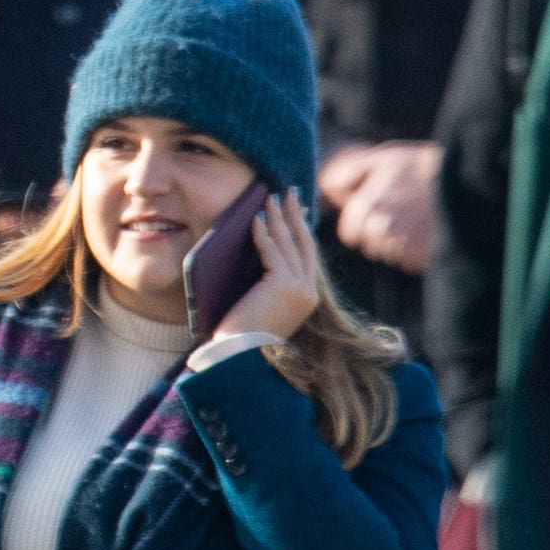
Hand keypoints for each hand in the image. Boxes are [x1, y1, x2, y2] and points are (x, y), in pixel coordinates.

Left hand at [203, 190, 332, 356]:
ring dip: (278, 218)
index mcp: (308, 298)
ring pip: (288, 243)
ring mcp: (298, 288)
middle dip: (295, 215)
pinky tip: (256, 219)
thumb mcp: (265, 304)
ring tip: (270, 198)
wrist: (240, 356)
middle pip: (303, 243)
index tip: (296, 210)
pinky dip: (263, 234)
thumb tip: (262, 249)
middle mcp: (308, 292)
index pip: (306, 255)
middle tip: (289, 193)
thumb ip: (270, 282)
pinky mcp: (282, 285)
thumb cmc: (245, 333)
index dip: (301, 230)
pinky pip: (272, 251)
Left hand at [321, 139, 439, 271]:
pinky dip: (416, 249)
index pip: (350, 233)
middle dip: (379, 231)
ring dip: (398, 241)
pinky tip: (427, 229)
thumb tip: (324, 190)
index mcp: (366, 208)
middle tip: (402, 209)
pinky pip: (410, 261)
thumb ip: (345, 175)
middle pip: (370, 245)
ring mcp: (404, 248)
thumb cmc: (420, 167)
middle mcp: (382, 232)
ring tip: (416, 217)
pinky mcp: (423, 260)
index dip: (361, 221)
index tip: (378, 207)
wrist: (466, 180)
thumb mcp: (380, 158)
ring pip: (390, 254)